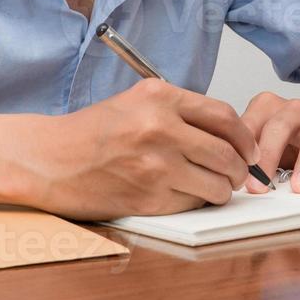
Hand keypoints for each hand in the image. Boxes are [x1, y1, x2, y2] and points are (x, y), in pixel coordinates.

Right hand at [27, 79, 260, 219]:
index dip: (244, 136)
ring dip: (222, 189)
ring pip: (217, 183)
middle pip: (227, 152)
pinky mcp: (149, 197)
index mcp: (159, 96)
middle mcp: (160, 127)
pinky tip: (186, 194)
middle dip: (240, 167)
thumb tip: (225, 133)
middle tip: (239, 173)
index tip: (248, 148)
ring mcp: (156, 164)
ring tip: (214, 187)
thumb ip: (178, 110)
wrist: (50, 159)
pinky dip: (196, 202)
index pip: (224, 115)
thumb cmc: (90, 132)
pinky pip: (192, 203)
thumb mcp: (135, 101)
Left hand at [238, 91, 299, 193]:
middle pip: (279, 127)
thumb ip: (251, 155)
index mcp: (269, 109)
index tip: (235, 174)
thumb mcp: (269, 141)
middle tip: (260, 186)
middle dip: (268, 156)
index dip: (241, 149)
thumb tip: (229, 180)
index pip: (250, 125)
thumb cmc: (296, 138)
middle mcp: (296, 111)